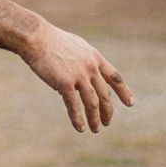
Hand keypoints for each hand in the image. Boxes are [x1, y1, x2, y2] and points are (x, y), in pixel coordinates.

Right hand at [20, 24, 134, 132]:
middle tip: (107, 122)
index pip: (114, 77)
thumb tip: (85, 74)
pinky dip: (78, 119)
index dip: (123, 91)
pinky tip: (80, 128)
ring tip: (96, 129)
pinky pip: (74, 105)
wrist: (35, 37)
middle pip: (105, 94)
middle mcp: (90, 67)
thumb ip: (83, 60)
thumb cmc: (50, 40)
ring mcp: (79, 75)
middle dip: (108, 111)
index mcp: (94, 57)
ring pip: (93, 102)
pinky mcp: (65, 83)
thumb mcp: (75, 46)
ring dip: (95, 118)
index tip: (130, 103)